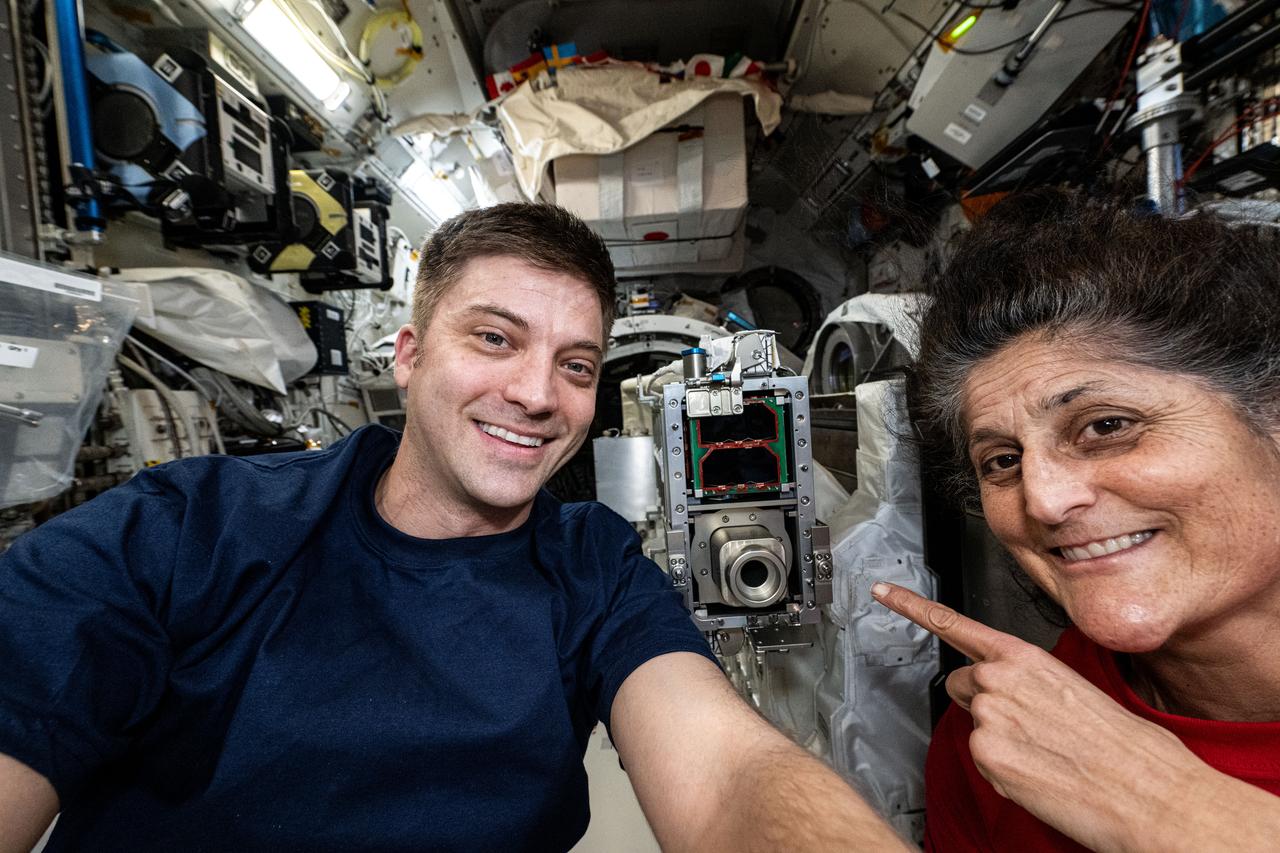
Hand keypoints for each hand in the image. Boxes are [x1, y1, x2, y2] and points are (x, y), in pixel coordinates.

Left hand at [870, 581, 1210, 852]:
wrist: (1148, 789)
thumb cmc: (1123, 744)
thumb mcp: (1071, 689)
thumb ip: (1026, 681)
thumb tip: (1006, 695)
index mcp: (1023, 656)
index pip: (955, 625)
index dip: (911, 607)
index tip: (882, 592)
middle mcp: (997, 679)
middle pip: (961, 685)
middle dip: (984, 704)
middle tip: (1032, 727)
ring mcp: (987, 715)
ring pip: (973, 725)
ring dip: (998, 739)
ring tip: (1045, 753)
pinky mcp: (985, 754)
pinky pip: (982, 761)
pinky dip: (1004, 771)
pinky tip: (1040, 773)